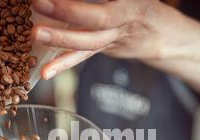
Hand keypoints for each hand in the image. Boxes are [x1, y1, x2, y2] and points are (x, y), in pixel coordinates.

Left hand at [32, 0, 162, 79]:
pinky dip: (64, 63)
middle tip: (38, 3)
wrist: (164, 35)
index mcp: (132, 3)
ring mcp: (115, 37)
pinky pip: (85, 56)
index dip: (79, 3)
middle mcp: (125, 19)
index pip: (108, 2)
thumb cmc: (144, 5)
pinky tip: (46, 72)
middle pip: (98, 18)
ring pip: (89, 41)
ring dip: (61, 39)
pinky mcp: (105, 48)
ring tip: (35, 34)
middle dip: (68, 11)